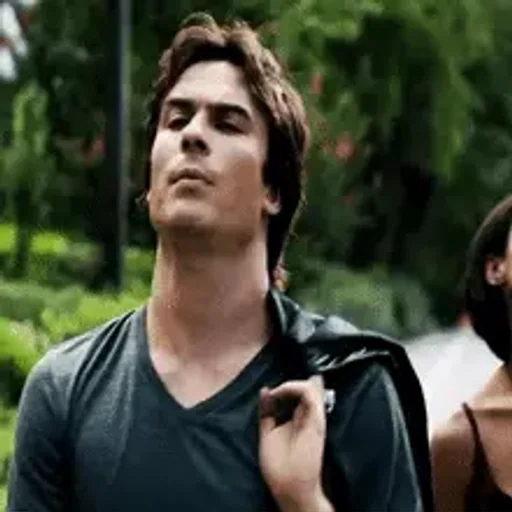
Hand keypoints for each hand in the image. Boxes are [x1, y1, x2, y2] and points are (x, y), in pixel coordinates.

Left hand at [259, 375, 333, 511]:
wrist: (289, 486)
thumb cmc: (279, 465)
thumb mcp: (268, 432)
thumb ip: (267, 411)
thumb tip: (265, 389)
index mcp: (301, 419)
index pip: (302, 393)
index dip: (290, 386)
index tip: (272, 389)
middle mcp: (310, 416)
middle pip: (309, 388)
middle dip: (294, 383)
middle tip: (276, 391)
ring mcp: (314, 417)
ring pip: (310, 387)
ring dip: (290, 385)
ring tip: (276, 393)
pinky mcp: (315, 419)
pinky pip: (309, 393)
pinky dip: (292, 387)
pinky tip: (278, 394)